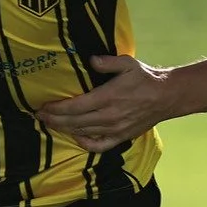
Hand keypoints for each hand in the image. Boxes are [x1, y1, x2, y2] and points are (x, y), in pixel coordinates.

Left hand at [37, 55, 172, 151]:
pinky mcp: (121, 137)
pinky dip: (86, 144)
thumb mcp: (128, 63)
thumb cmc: (144, 78)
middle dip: (54, 120)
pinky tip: (76, 138)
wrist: (166, 97)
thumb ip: (108, 62)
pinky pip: (100, 145)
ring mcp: (115, 129)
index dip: (56, 109)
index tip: (43, 108)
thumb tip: (91, 61)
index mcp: (107, 97)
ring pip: (83, 133)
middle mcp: (109, 116)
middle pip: (74, 122)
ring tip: (52, 125)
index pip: (75, 107)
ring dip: (65, 130)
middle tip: (39, 117)